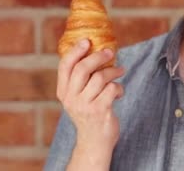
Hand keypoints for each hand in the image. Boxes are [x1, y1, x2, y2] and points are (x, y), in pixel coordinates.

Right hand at [56, 39, 124, 165]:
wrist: (94, 141)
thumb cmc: (89, 113)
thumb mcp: (79, 96)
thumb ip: (81, 78)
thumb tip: (96, 50)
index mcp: (63, 91)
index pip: (65, 66)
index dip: (75, 51)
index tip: (86, 41)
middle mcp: (71, 98)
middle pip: (82, 69)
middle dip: (98, 56)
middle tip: (110, 51)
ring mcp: (84, 106)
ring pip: (100, 77)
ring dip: (113, 71)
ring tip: (120, 71)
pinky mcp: (99, 111)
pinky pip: (112, 89)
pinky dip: (119, 87)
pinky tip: (119, 92)